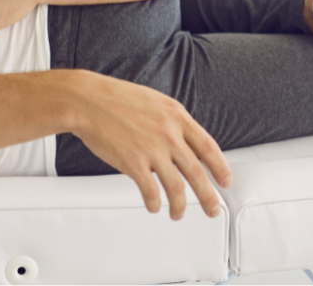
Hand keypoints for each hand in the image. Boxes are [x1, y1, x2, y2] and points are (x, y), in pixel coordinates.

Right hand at [68, 71, 231, 219]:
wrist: (86, 100)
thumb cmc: (115, 98)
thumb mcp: (154, 101)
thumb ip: (171, 121)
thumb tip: (182, 141)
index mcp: (177, 116)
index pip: (209, 147)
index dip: (221, 168)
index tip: (225, 181)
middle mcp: (170, 134)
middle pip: (198, 173)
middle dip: (208, 197)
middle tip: (212, 209)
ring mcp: (153, 150)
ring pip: (177, 188)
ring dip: (180, 206)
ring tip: (177, 214)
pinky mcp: (133, 163)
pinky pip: (151, 191)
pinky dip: (154, 203)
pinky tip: (153, 206)